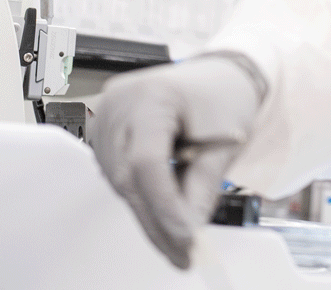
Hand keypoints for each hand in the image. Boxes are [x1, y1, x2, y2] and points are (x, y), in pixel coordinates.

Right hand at [91, 54, 264, 268]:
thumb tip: (187, 228)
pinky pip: (119, 174)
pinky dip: (142, 197)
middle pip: (129, 177)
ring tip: (178, 238)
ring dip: (149, 214)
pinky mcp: (106, 132)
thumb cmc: (224, 97)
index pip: (147, 161)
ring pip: (120, 182)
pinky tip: (164, 212)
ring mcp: (106, 117)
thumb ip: (204, 186)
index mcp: (151, 96)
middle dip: (157, 221)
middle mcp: (118, 104)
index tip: (185, 237)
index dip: (164, 205)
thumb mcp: (225, 142)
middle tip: (182, 254)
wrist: (218, 76)